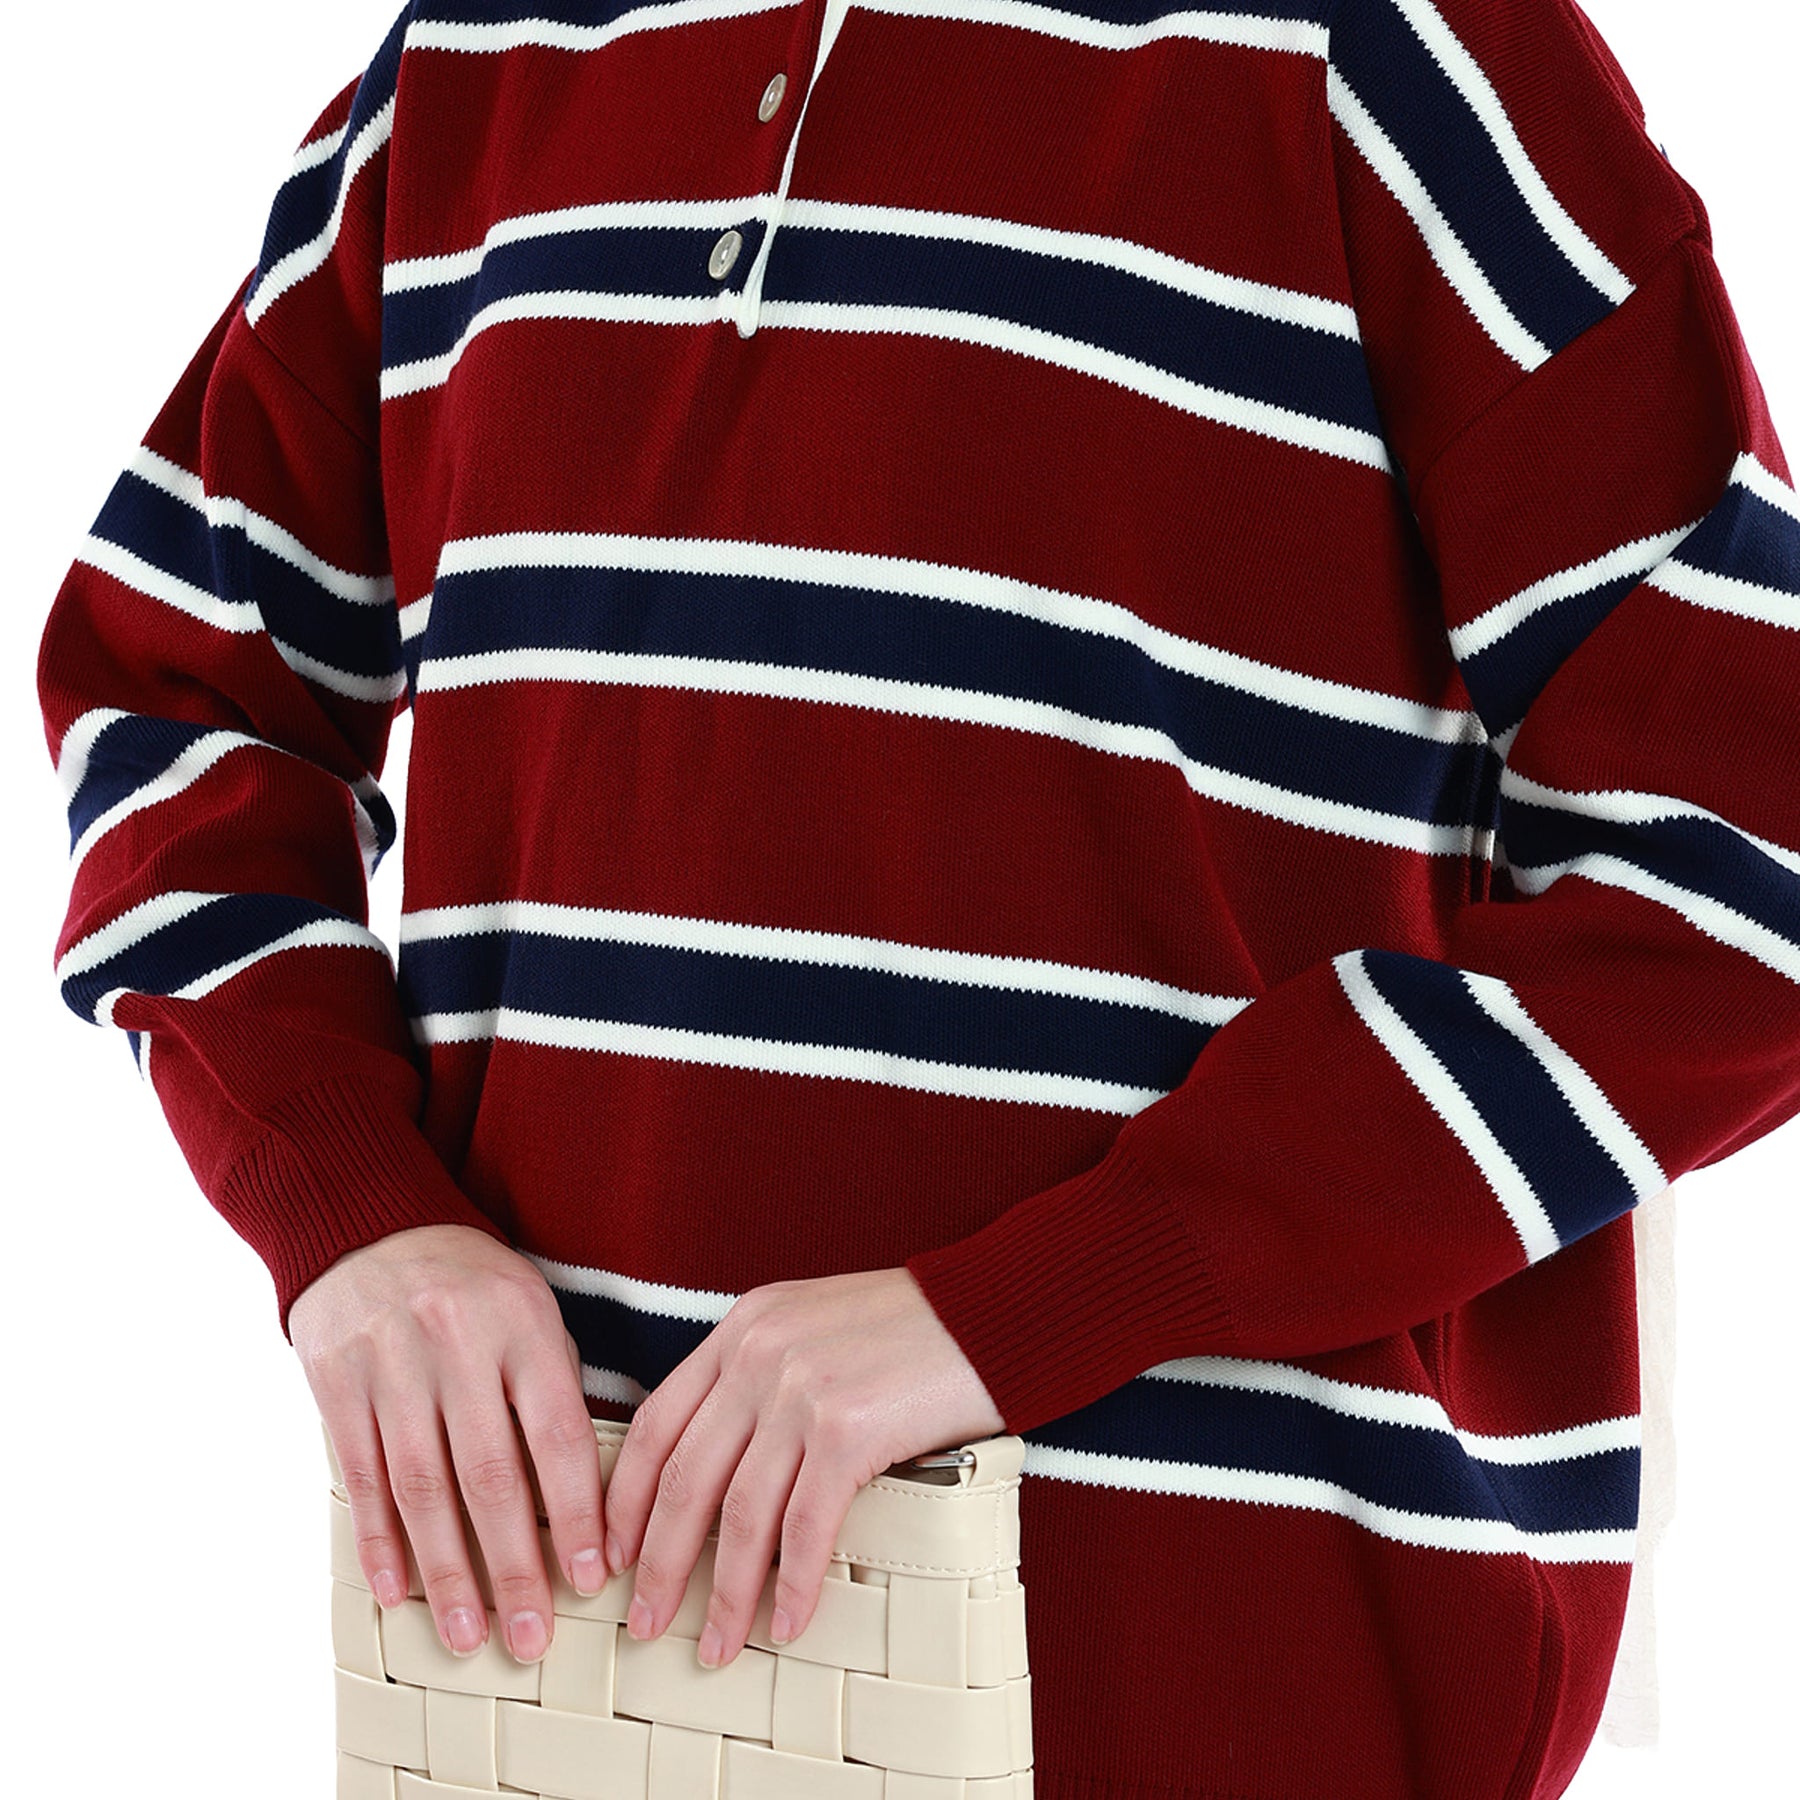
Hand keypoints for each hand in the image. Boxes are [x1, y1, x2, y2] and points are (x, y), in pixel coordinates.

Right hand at [289, 1222, 605, 1665]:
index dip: (575, 1514)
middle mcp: (458, 1345)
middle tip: (530, 1638)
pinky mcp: (337, 1383)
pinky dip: (379, 1539)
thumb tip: (587, 1500)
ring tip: (464, 1634)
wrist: (372, 1228)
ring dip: (444, 1571)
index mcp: (523, 1327)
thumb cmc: (474, 1287)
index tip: (590, 1580)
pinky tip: (396, 1591)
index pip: (558, 1435)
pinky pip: (362, 1475)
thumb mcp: (532, 1312)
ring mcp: (393, 1364)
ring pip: (421, 1487)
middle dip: (512, 1567)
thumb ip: (554, 1391)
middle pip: (489, 1474)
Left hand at [599, 1266, 1006, 1668]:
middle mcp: (759, 1354)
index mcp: (744, 1328)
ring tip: (715, 1647)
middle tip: (644, 1622)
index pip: (658, 1422)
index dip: (628, 1499)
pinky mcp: (849, 1428)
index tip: (615, 1555)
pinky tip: (786, 1624)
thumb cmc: (916, 1327)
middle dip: (659, 1562)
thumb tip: (727, 1463)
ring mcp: (801, 1390)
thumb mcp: (815, 1326)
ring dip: (723, 1593)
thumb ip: (765, 1373)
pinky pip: (805, 1526)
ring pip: (738, 1513)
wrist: (994, 1309)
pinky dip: (791, 1584)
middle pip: (685, 1477)